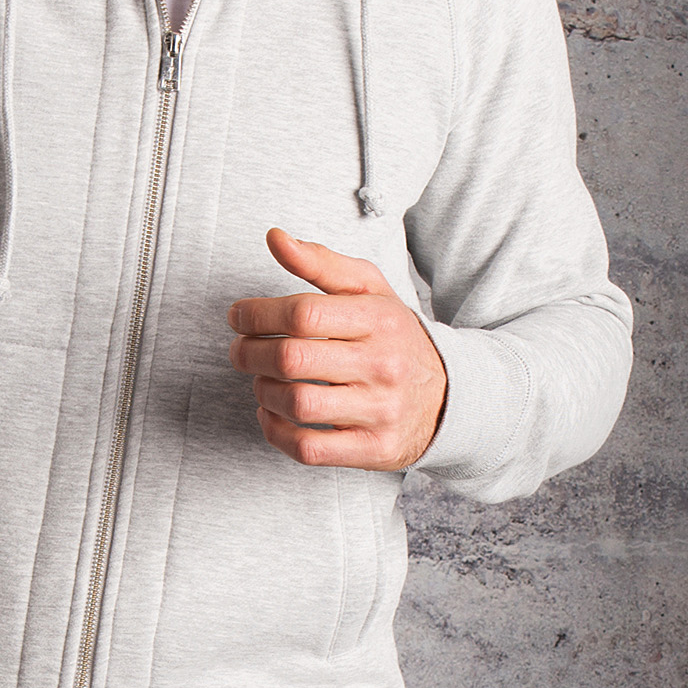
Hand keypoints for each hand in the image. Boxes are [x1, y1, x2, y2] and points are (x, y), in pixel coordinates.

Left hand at [227, 229, 448, 469]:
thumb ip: (321, 263)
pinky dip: (276, 431)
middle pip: (292, 359)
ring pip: (297, 404)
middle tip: (239, 350)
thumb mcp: (369, 291)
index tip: (239, 316)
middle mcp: (383, 365)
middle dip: (249, 353)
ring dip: (262, 391)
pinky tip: (272, 413)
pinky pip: (308, 448)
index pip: (303, 313)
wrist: (449, 396)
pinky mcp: (373, 449)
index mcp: (380, 320)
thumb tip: (275, 238)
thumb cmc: (394, 338)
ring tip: (260, 380)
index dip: (258, 314)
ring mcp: (379, 411)